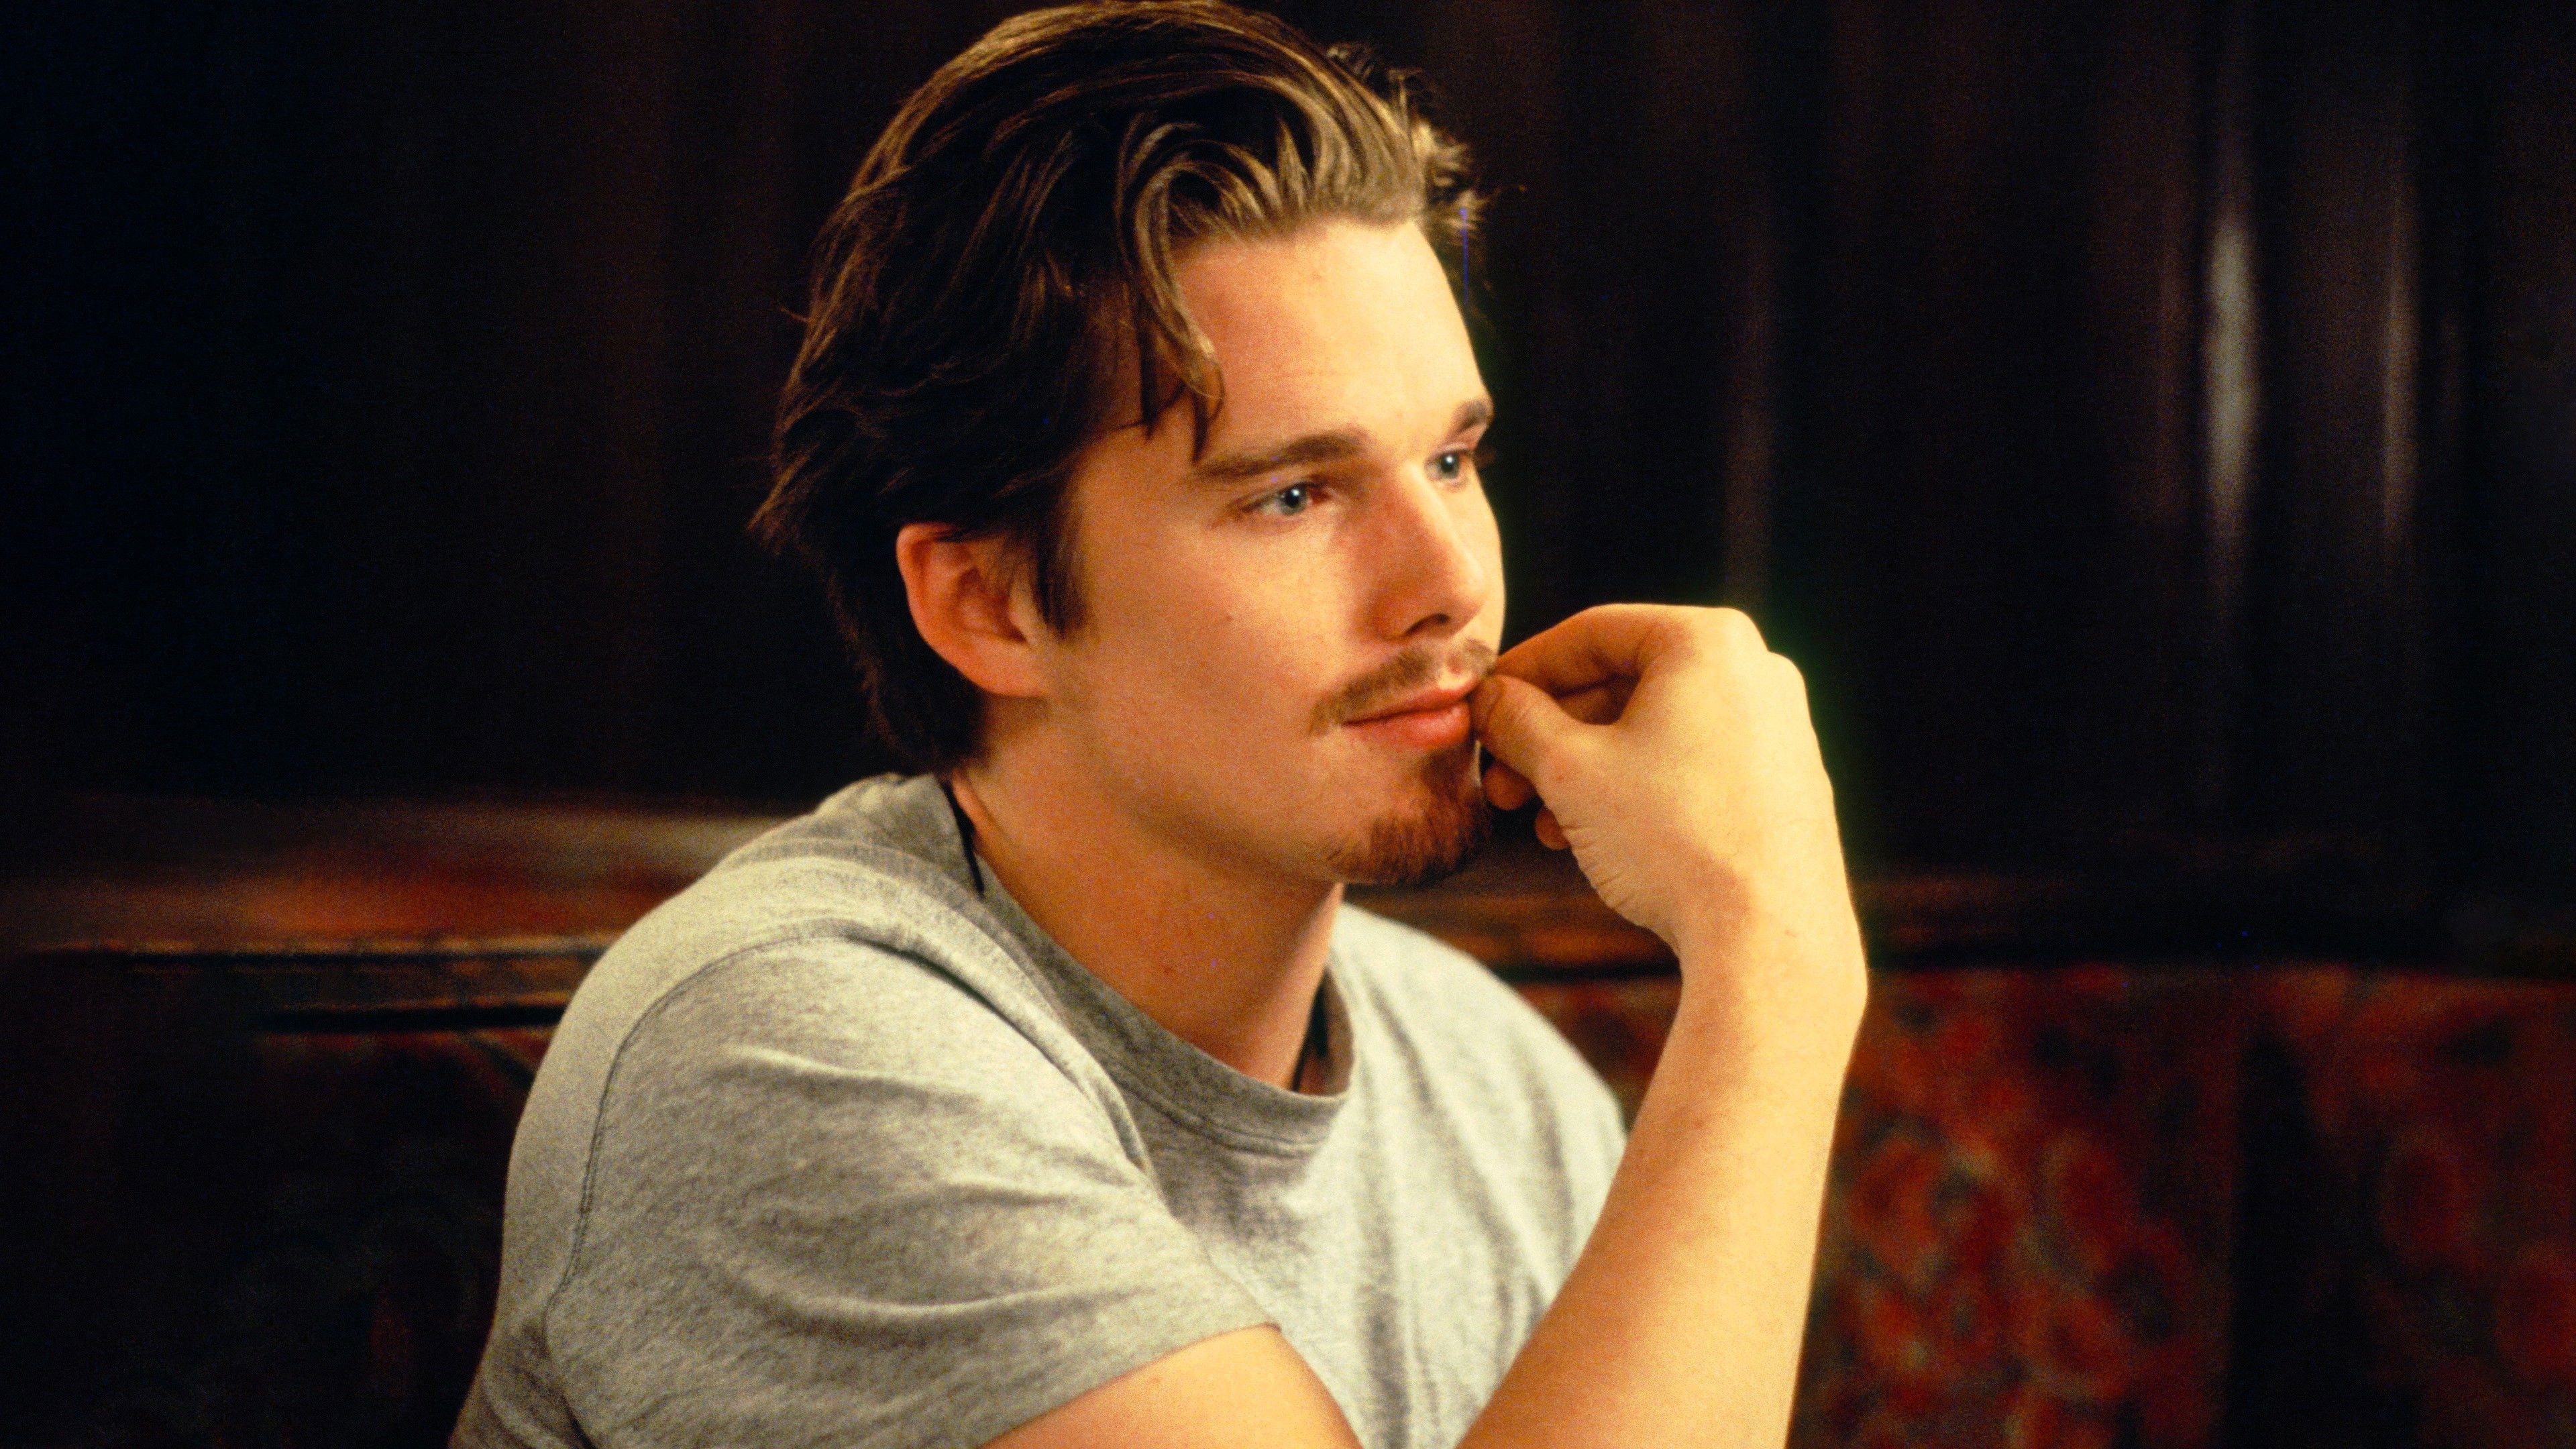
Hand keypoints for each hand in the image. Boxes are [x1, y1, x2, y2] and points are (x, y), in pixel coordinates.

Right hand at [1472, 606, 1862, 979]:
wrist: (1767, 939)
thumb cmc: (1672, 840)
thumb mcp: (1568, 770)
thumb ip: (1516, 720)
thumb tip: (1489, 700)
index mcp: (1708, 640)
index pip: (1591, 633)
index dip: (1522, 670)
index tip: (1482, 706)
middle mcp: (1757, 671)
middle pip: (1623, 683)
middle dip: (1549, 735)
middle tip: (1500, 779)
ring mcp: (1779, 729)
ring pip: (1654, 730)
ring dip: (1583, 770)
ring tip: (1538, 821)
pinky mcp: (1786, 785)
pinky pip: (1693, 765)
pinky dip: (1635, 789)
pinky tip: (1589, 838)